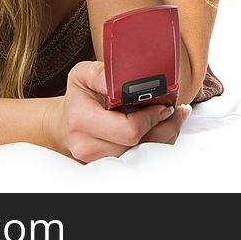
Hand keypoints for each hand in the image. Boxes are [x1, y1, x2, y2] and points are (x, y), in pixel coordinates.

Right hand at [43, 60, 189, 162]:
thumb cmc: (78, 97)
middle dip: (165, 127)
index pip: (128, 129)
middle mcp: (89, 145)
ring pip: (144, 154)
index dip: (151, 118)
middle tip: (176, 110)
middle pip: (141, 145)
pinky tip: (164, 129)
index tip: (163, 105)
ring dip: (165, 136)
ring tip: (175, 117)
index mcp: (82, 120)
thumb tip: (124, 76)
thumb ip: (102, 73)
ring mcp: (99, 160)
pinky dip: (156, 144)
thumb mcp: (83, 74)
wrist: (64, 123)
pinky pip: (140, 159)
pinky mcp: (109, 166)